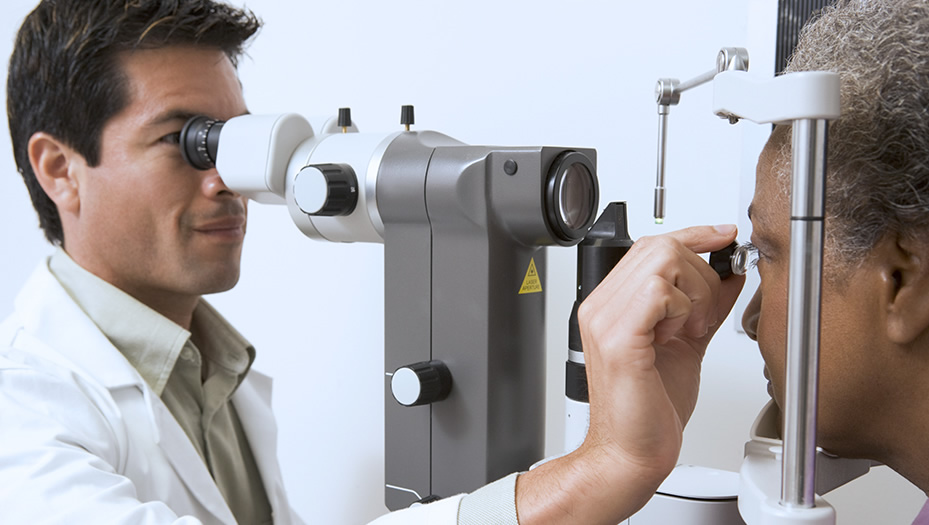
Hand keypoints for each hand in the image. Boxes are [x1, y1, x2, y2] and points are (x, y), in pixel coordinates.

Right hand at [516, 225, 743, 523]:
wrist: (630, 454)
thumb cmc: (649, 411)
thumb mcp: (687, 345)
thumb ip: (706, 307)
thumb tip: (730, 275)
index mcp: (612, 305)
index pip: (650, 246)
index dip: (693, 235)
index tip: (723, 236)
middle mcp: (602, 307)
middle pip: (659, 246)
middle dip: (700, 271)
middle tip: (705, 312)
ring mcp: (605, 320)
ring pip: (661, 261)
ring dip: (693, 291)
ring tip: (691, 328)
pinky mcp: (618, 339)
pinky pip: (658, 292)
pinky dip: (683, 307)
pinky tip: (682, 334)